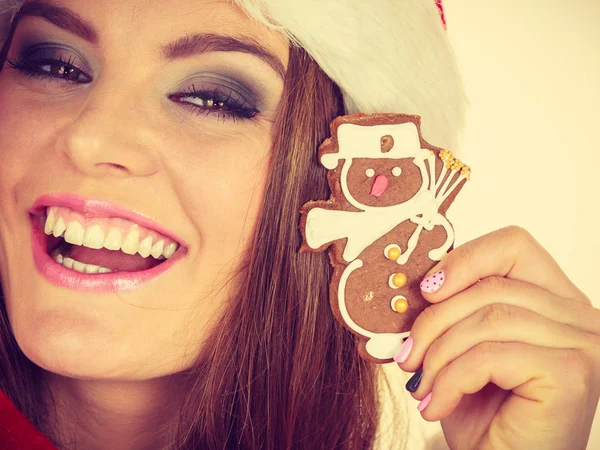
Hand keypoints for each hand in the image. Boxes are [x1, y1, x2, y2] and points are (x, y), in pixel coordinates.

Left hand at [396, 226, 599, 449]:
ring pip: (488, 319)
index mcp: (554, 300)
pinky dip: (451, 379)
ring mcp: (582, 343)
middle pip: (491, 287)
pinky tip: (437, 404)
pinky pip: (491, 354)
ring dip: (439, 355)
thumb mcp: (460, 347)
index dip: (465, 259)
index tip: (427, 289)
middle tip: (407, 356)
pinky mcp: (570, 372)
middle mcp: (578, 317)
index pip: (514, 246)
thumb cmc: (483, 413)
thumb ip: (447, 310)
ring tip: (421, 386)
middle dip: (434, 322)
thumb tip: (406, 284)